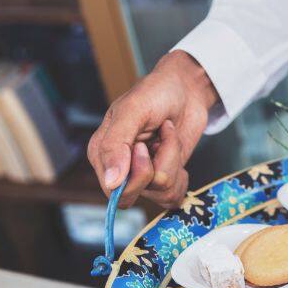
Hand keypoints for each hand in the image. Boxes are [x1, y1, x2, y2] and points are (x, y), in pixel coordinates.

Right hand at [87, 50, 218, 207]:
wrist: (186, 91)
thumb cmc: (156, 94)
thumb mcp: (132, 111)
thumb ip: (116, 145)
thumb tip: (111, 181)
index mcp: (102, 153)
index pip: (112, 189)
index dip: (134, 173)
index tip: (143, 146)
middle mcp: (120, 169)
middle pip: (135, 195)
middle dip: (156, 167)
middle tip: (157, 141)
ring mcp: (143, 177)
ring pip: (161, 191)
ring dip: (172, 160)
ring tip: (168, 137)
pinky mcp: (164, 179)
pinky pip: (174, 196)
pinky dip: (182, 175)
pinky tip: (175, 152)